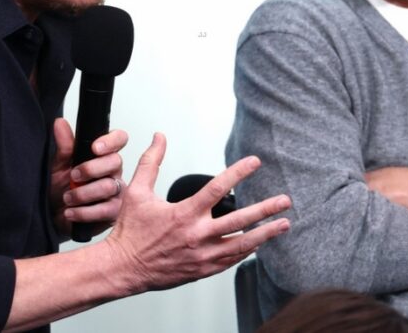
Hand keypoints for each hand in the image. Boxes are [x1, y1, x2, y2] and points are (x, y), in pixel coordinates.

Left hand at [50, 118, 127, 238]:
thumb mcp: (58, 166)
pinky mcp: (113, 211)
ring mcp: (116, 191)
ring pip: (109, 186)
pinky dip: (85, 211)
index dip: (111, 141)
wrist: (53, 216)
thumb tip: (60, 123)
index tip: (95, 148)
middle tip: (73, 175)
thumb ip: (64, 146)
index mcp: (103, 155)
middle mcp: (113, 171)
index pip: (119, 139)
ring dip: (84, 193)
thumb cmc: (59, 189)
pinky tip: (71, 211)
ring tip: (67, 197)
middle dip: (92, 168)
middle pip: (116, 162)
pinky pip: (105, 209)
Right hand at [103, 133, 290, 292]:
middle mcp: (197, 235)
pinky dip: (247, 251)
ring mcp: (202, 256)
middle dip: (265, 209)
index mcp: (183, 213)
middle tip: (285, 201)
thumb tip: (159, 136)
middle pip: (240, 219)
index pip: (217, 188)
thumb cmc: (129, 230)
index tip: (255, 161)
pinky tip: (259, 243)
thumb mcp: (136, 192)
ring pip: (242, 244)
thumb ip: (151, 162)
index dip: (238, 172)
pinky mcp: (202, 270)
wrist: (122, 268)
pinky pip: (231, 260)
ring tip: (284, 224)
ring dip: (265, 233)